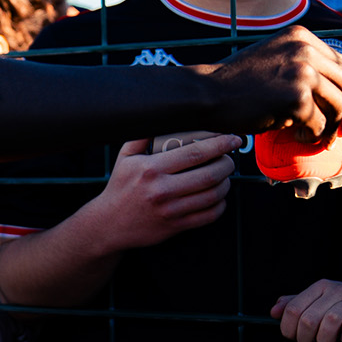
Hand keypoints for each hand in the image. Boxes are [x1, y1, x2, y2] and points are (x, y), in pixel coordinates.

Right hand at [90, 135, 240, 250]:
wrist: (109, 224)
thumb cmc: (120, 187)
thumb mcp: (125, 157)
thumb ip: (142, 135)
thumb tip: (160, 115)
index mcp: (151, 169)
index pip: (195, 153)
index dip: (219, 144)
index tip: (231, 139)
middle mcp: (162, 190)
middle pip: (209, 174)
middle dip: (227, 164)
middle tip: (229, 158)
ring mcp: (170, 211)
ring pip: (212, 195)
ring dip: (225, 183)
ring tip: (224, 176)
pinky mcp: (176, 226)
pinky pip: (209, 216)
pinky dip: (220, 205)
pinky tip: (217, 197)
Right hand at [205, 28, 341, 140]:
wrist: (208, 93)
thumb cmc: (238, 82)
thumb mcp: (275, 58)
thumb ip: (303, 62)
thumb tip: (339, 86)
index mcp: (302, 36)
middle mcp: (305, 49)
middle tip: (340, 130)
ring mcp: (302, 73)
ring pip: (338, 106)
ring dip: (329, 126)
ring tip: (311, 134)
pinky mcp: (297, 99)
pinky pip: (319, 124)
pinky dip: (310, 136)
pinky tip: (294, 136)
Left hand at [270, 279, 341, 341]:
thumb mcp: (318, 303)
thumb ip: (296, 305)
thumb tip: (274, 312)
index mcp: (319, 287)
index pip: (293, 309)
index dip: (289, 330)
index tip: (296, 337)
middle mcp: (335, 290)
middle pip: (308, 319)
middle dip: (307, 339)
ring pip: (330, 321)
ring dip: (326, 340)